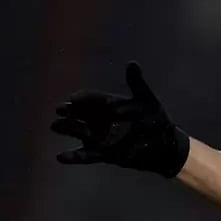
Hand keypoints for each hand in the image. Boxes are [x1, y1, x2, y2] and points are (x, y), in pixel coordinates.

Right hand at [52, 62, 189, 176]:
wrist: (165, 143)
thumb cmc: (155, 118)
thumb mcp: (147, 99)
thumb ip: (137, 83)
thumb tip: (132, 63)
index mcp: (108, 105)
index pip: (90, 99)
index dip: (82, 99)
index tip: (74, 99)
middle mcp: (100, 120)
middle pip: (79, 114)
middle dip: (69, 111)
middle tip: (60, 110)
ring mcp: (100, 137)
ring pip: (78, 132)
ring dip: (67, 129)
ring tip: (55, 126)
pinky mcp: (103, 154)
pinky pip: (86, 155)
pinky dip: (74, 157)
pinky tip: (60, 156)